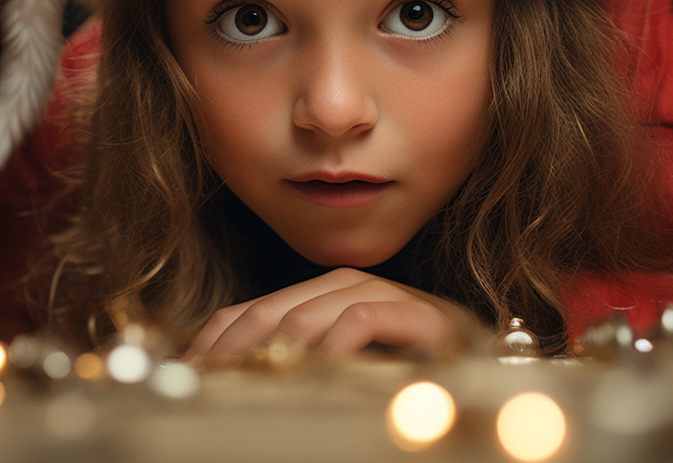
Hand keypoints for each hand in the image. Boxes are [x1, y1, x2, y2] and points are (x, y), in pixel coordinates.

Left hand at [181, 267, 480, 360]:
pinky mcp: (420, 315)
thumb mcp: (335, 369)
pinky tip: (317, 369)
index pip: (242, 313)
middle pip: (265, 313)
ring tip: (247, 381)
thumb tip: (222, 382)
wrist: (489, 369)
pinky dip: (335, 343)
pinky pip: (364, 319)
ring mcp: (382, 295)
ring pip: (308, 312)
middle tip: (207, 386)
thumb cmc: (407, 374)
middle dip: (230, 353)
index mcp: (313, 296)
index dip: (208, 346)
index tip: (184, 379)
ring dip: (273, 349)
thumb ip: (290, 365)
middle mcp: (342, 286)